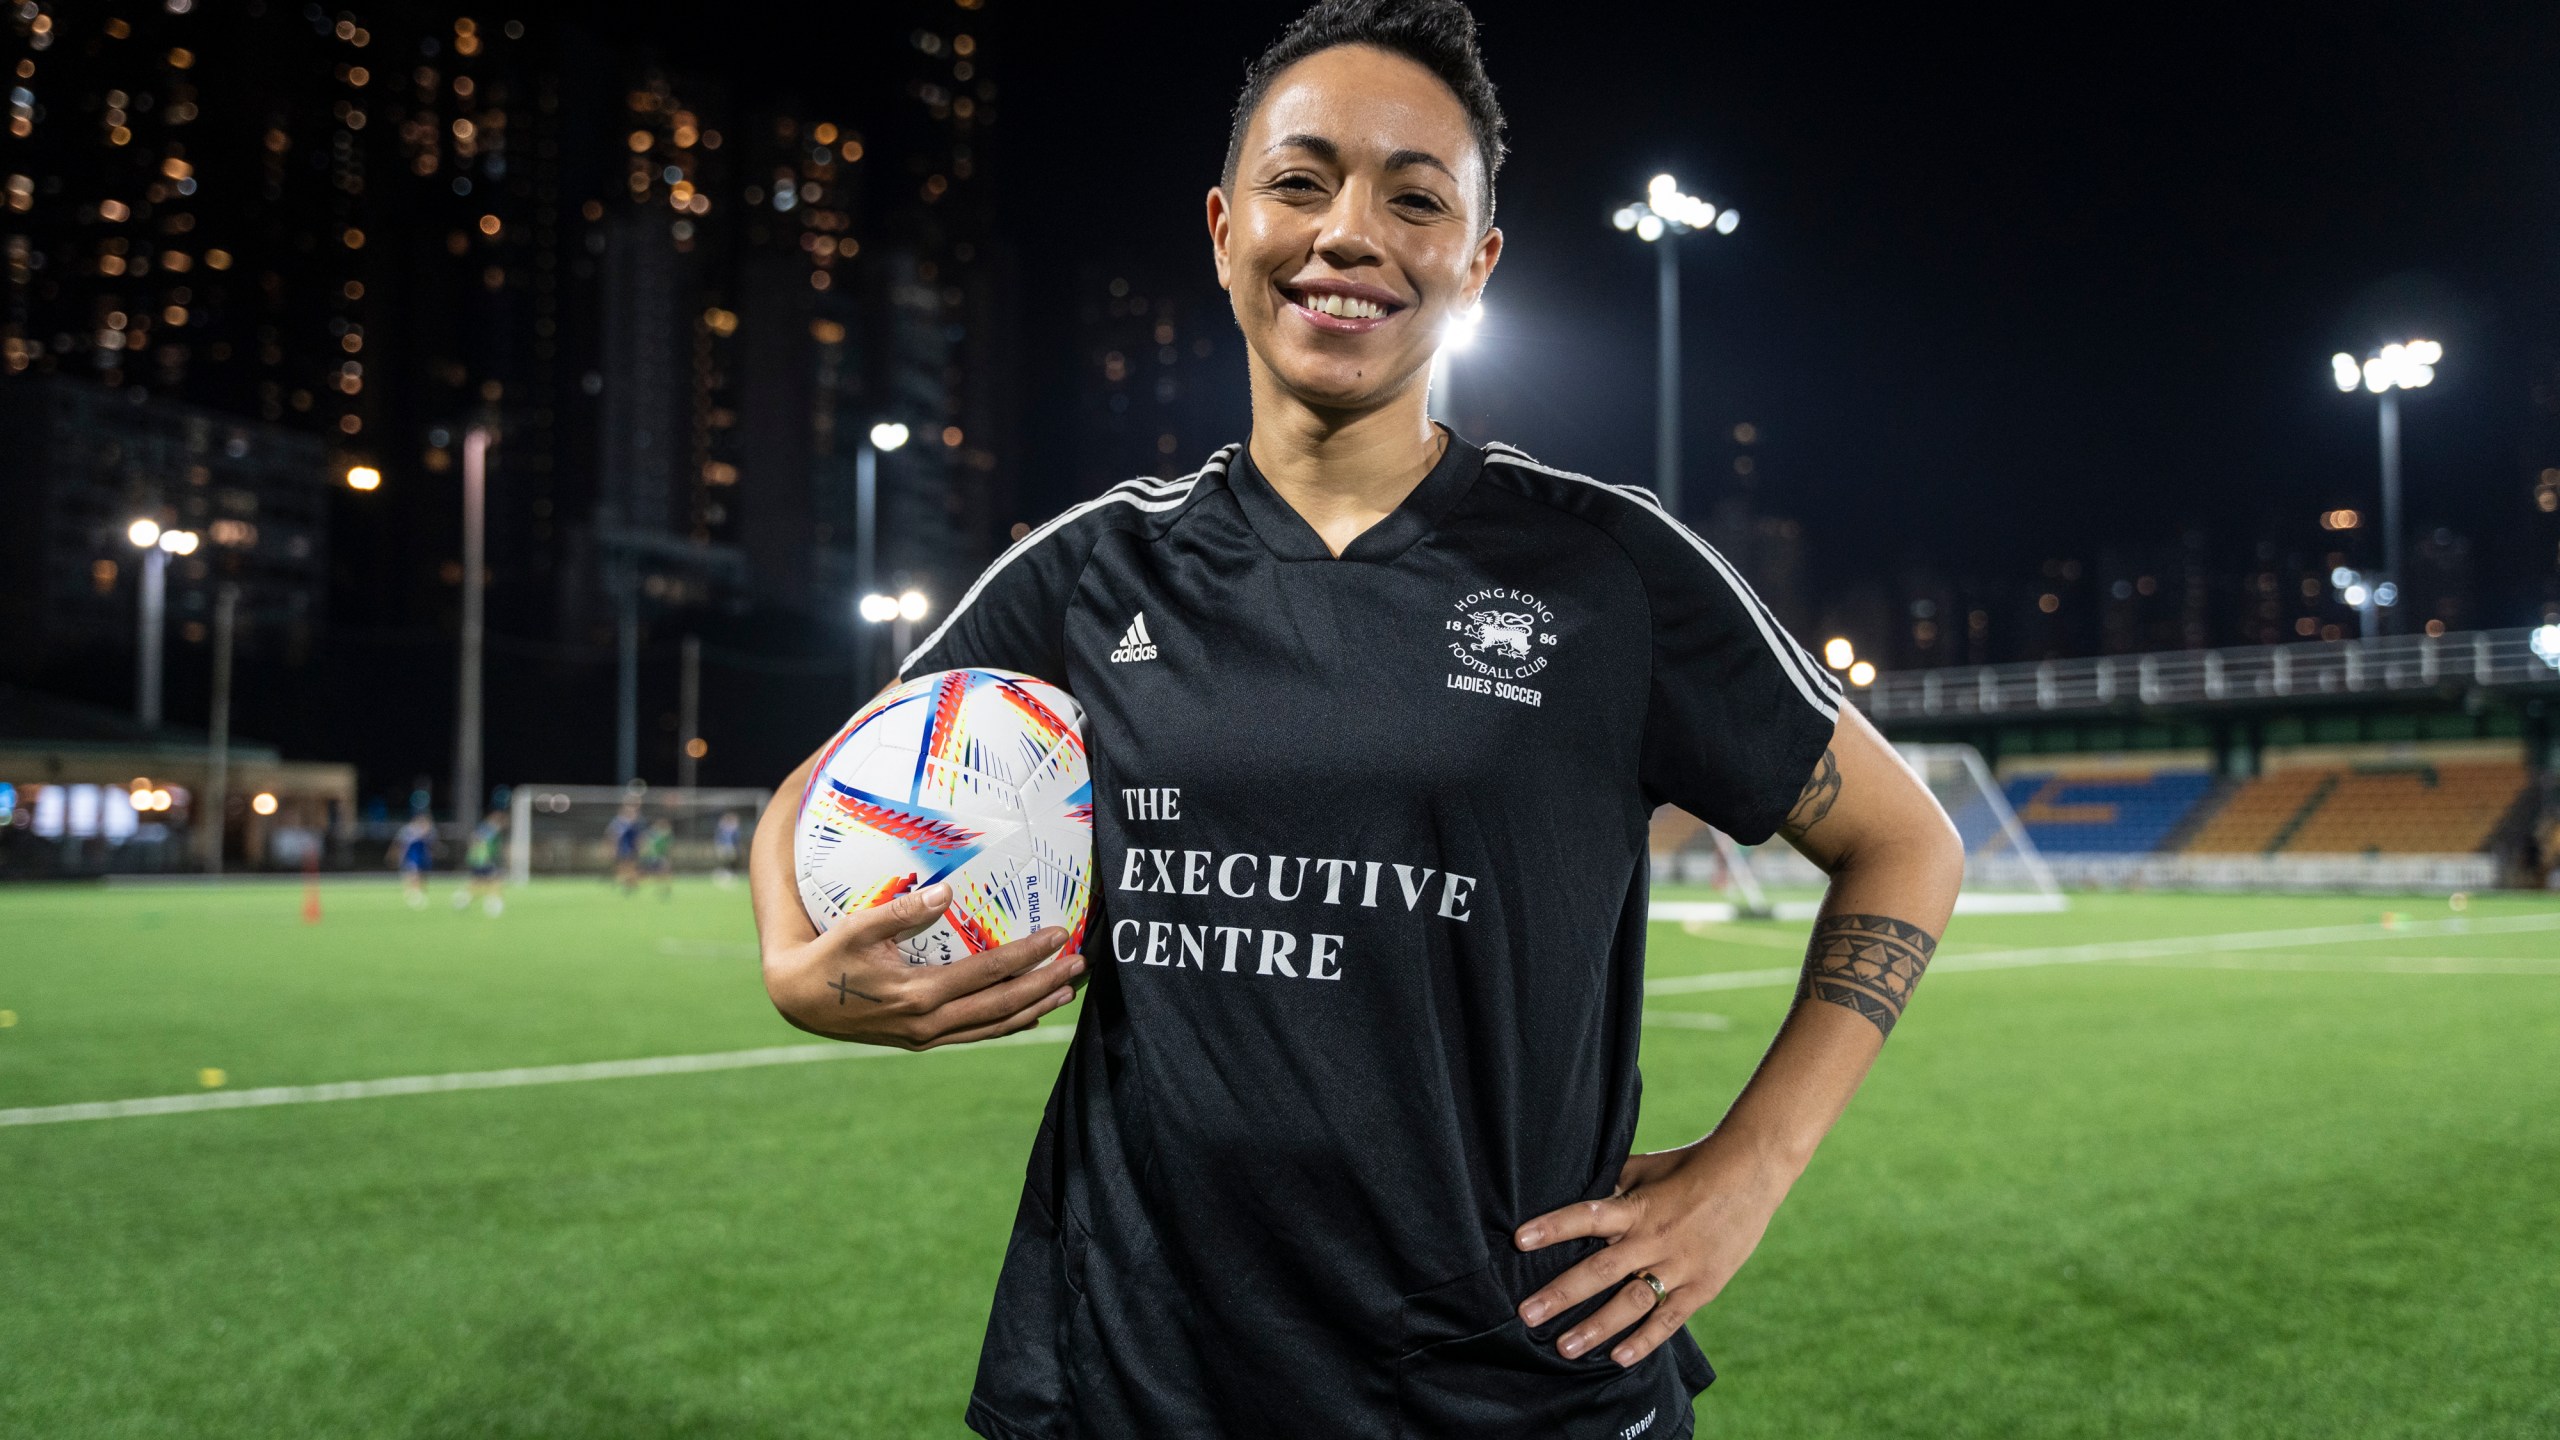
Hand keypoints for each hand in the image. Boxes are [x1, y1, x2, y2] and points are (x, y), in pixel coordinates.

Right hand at [761, 881, 1084, 1049]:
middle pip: (1002, 1005)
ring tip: (1067, 990)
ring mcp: (927, 1037)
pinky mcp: (922, 1041)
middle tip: (1080, 964)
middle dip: (1045, 984)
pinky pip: (976, 1033)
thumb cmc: (828, 955)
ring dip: (1034, 1008)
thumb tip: (946, 892)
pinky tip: (1028, 1012)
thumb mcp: (858, 927)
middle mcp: (929, 1023)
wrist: (798, 999)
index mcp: (918, 994)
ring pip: (993, 1025)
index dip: (1028, 954)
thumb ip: (903, 911)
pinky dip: (1006, 1023)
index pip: (988, 972)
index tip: (1059, 935)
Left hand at [1512, 1131, 1795, 1367]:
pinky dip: (1645, 1340)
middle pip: (1601, 1271)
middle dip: (1561, 1294)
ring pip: (1631, 1302)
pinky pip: (1669, 1318)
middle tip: (1527, 1314)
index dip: (1553, 1227)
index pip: (1587, 1216)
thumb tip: (1575, 1191)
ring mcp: (1679, 1266)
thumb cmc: (1691, 1166)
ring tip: (1564, 1348)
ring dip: (1596, 1327)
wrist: (1752, 1172)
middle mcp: (1654, 1238)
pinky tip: (1618, 1358)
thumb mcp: (1646, 1167)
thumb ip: (1613, 1185)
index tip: (1519, 1240)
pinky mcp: (1703, 1286)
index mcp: (1638, 1207)